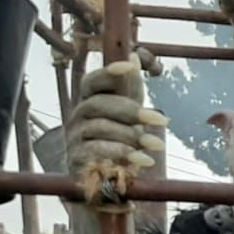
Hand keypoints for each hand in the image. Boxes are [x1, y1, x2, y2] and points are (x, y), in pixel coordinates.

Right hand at [65, 60, 165, 186]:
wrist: (104, 178)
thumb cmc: (117, 139)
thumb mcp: (127, 114)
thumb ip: (130, 88)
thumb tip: (133, 56)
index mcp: (89, 100)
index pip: (91, 81)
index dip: (108, 72)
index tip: (129, 67)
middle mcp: (77, 116)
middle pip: (99, 104)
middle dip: (131, 111)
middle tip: (159, 120)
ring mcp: (74, 137)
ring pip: (100, 128)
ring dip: (132, 137)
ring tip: (156, 145)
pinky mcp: (76, 159)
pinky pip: (98, 153)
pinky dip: (123, 156)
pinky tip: (143, 161)